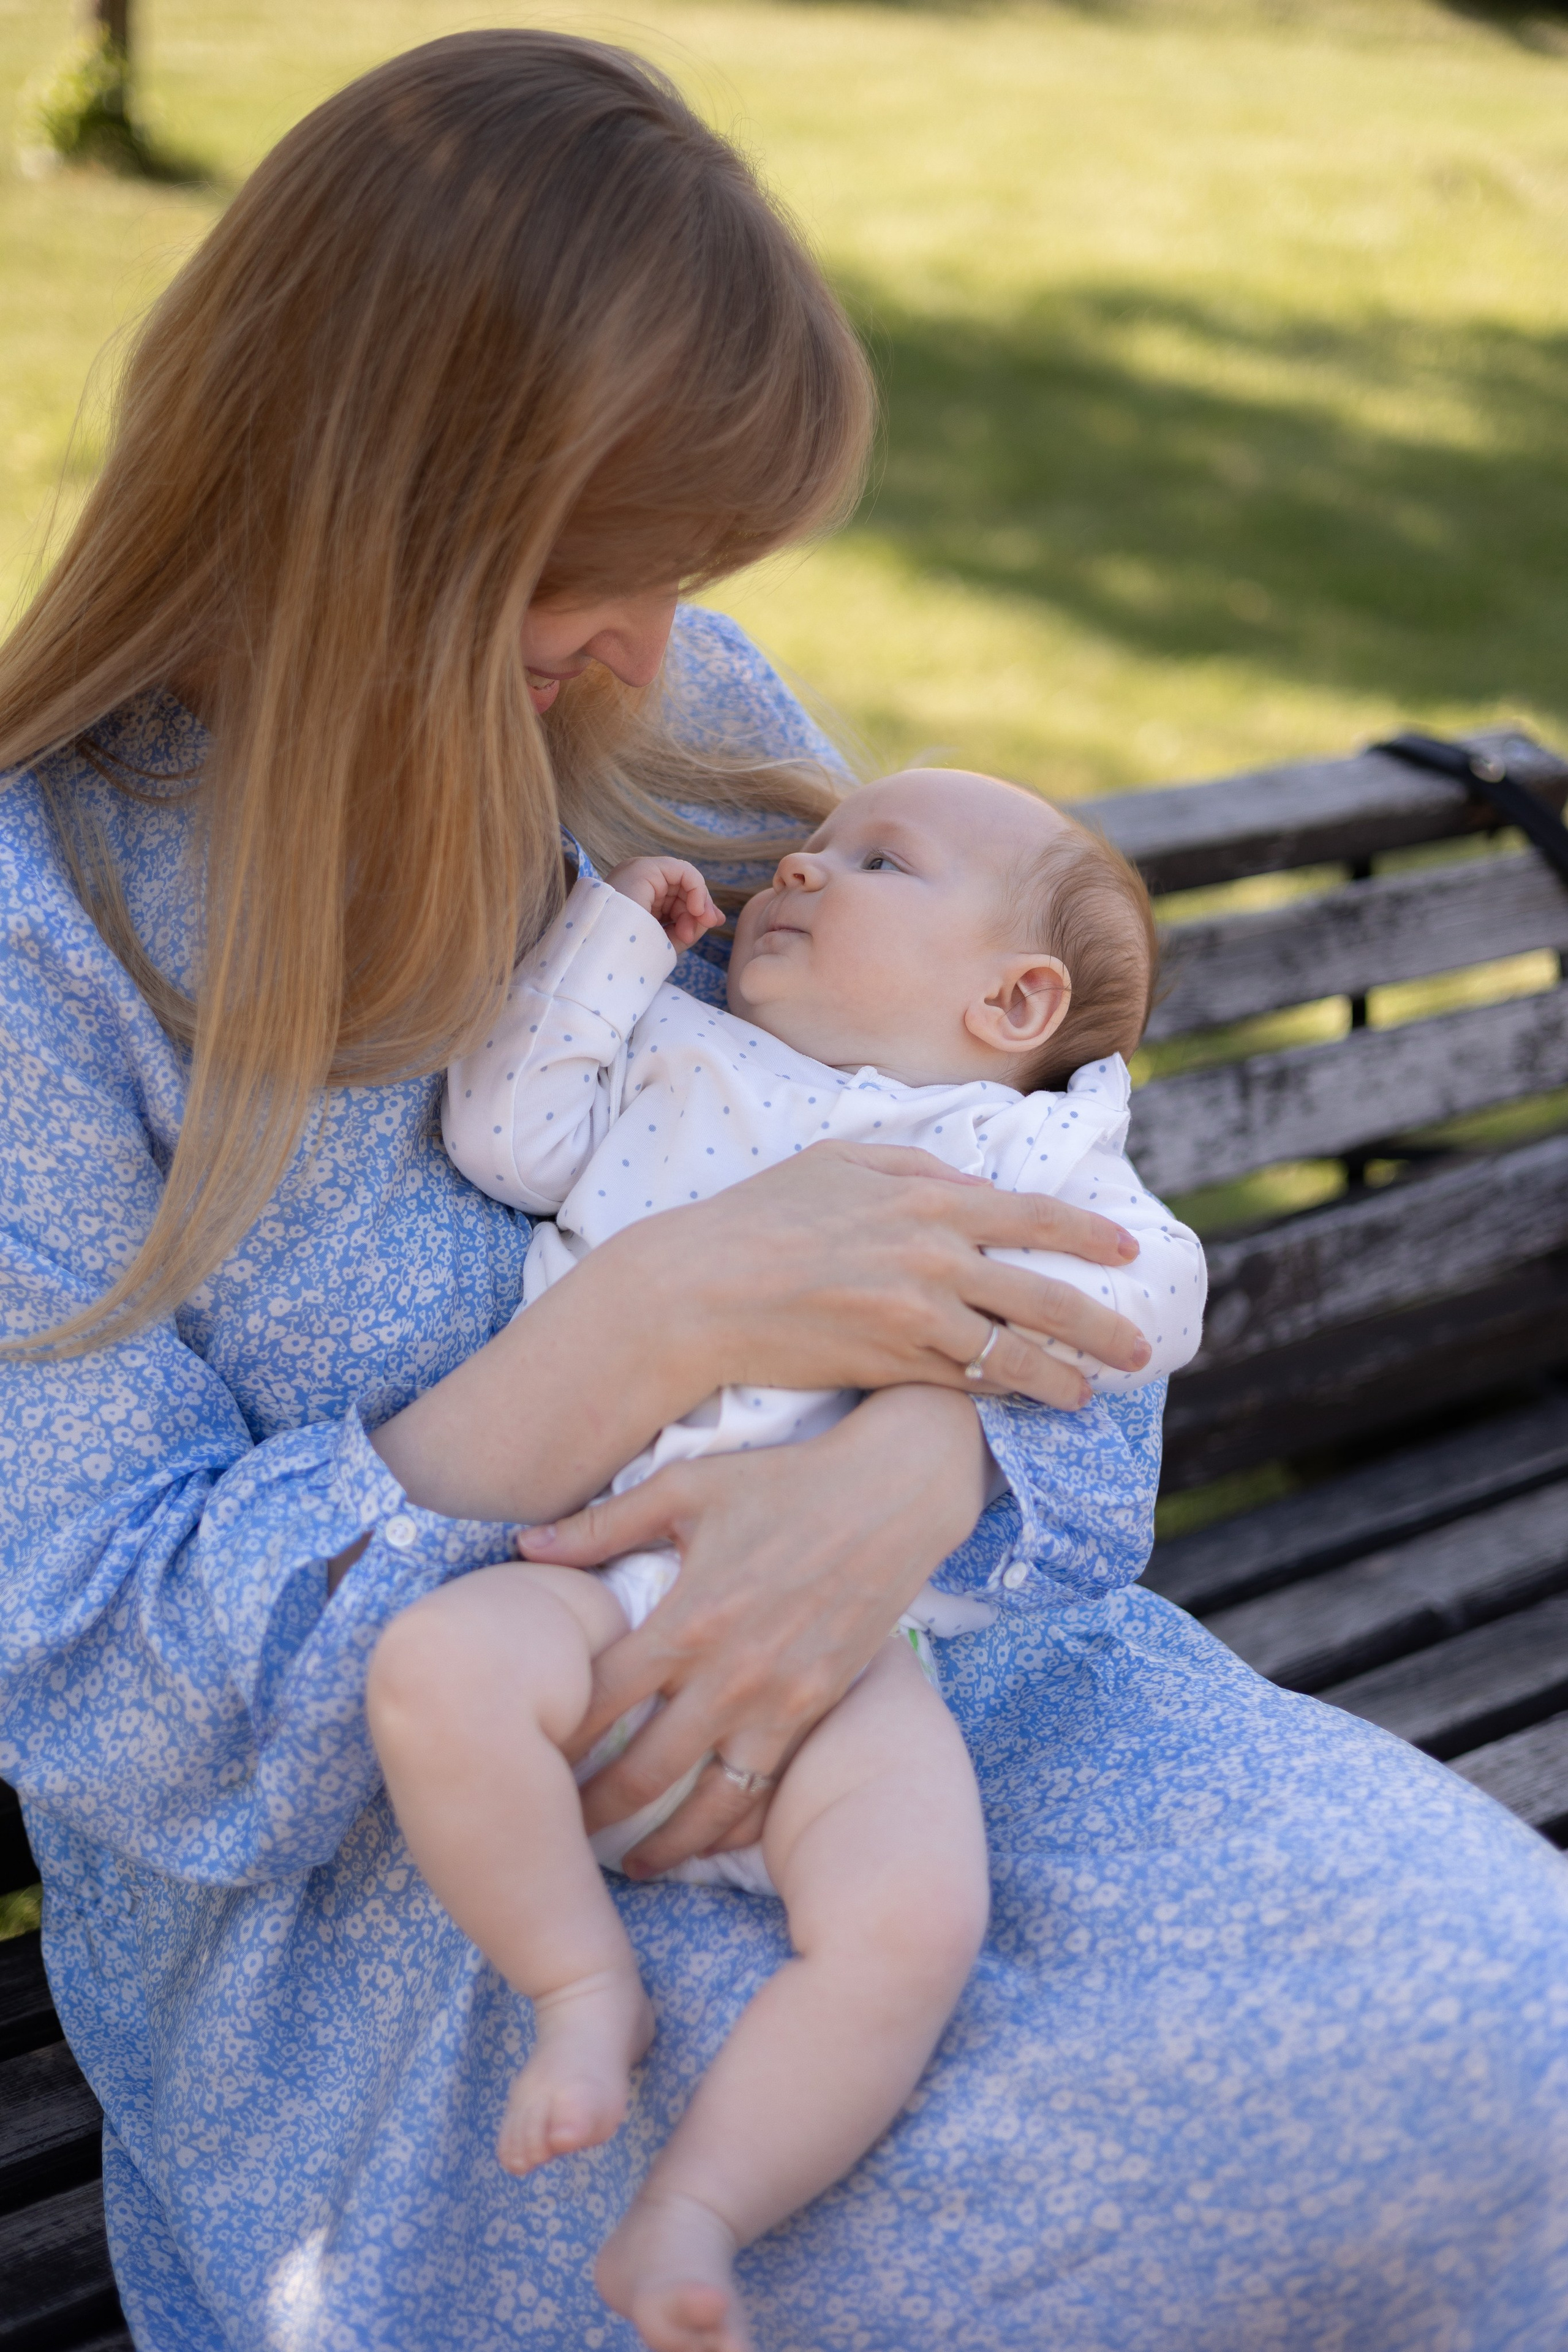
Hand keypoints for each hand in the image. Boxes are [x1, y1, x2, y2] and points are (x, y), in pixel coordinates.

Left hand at [518, 1386, 992, 1871]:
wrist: (894, 1494)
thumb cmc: (783, 1481)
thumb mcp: (686, 1487)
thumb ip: (603, 1525)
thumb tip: (526, 1546)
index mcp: (687, 1620)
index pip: (598, 1700)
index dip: (553, 1735)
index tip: (522, 1758)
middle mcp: (729, 1676)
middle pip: (643, 1771)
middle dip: (594, 1811)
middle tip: (557, 1834)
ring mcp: (779, 1702)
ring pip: (710, 1802)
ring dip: (665, 1842)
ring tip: (630, 1865)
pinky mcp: (818, 1710)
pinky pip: (769, 1788)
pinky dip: (735, 1825)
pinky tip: (709, 1841)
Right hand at [606, 855, 724, 948]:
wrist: (604, 956)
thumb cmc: (628, 953)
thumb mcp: (665, 940)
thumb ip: (690, 926)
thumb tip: (716, 917)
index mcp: (636, 898)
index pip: (675, 899)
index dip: (692, 914)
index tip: (696, 934)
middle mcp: (637, 882)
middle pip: (682, 891)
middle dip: (695, 913)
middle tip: (692, 935)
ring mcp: (639, 871)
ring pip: (685, 881)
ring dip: (695, 907)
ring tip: (686, 933)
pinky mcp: (645, 868)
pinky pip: (684, 871)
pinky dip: (697, 890)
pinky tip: (695, 911)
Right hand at [644, 1140, 1148, 1412]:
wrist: (698, 1291)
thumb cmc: (760, 1219)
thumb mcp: (840, 1163)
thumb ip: (916, 1169)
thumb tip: (974, 1184)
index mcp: (929, 1199)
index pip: (1035, 1216)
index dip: (1090, 1235)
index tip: (1128, 1251)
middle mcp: (935, 1258)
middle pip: (1044, 1297)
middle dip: (1102, 1328)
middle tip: (1139, 1349)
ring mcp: (917, 1318)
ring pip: (1013, 1355)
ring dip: (1060, 1378)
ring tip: (1087, 1394)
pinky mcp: (893, 1368)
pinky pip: (966, 1385)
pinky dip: (1000, 1394)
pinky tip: (1020, 1401)